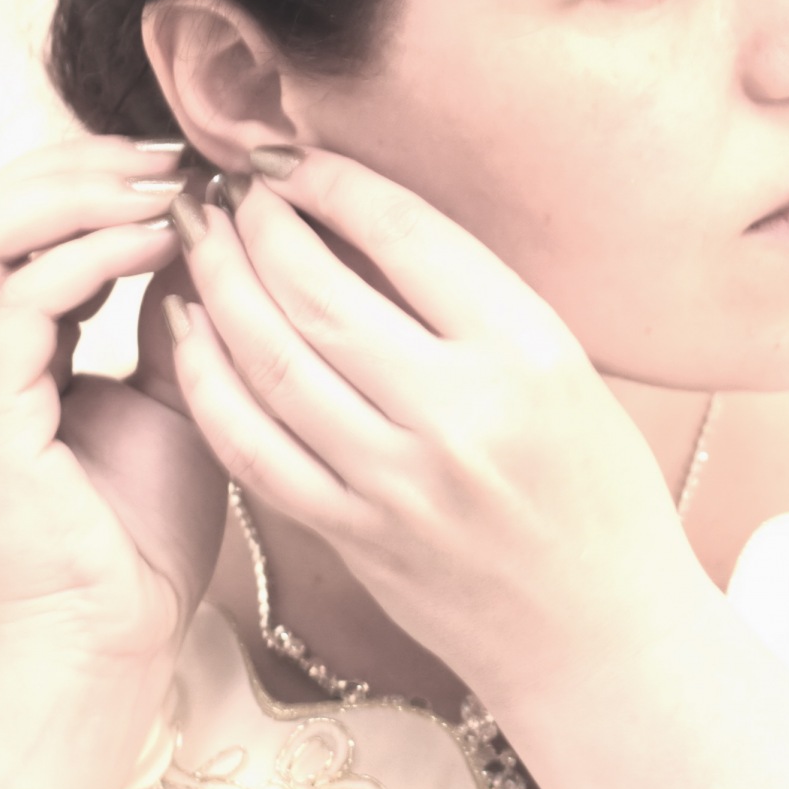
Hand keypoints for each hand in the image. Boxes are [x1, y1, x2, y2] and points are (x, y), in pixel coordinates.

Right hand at [0, 137, 227, 687]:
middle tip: (172, 157)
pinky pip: (20, 304)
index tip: (178, 160)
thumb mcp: (168, 396)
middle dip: (76, 166)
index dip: (83, 174)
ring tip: (168, 189)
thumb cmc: (138, 538)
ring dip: (81, 196)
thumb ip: (162, 314)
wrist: (110, 647)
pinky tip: (162, 244)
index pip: (4, 221)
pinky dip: (91, 256)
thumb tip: (194, 227)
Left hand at [162, 147, 707, 711]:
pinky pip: (253, 446)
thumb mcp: (567, 370)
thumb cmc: (598, 492)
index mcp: (527, 353)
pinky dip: (208, 379)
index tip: (286, 153)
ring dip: (219, 286)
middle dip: (256, 224)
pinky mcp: (353, 536)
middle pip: (319, 293)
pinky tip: (186, 329)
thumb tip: (362, 223)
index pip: (406, 235)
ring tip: (196, 236)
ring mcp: (396, 482)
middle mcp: (458, 414)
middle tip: (222, 185)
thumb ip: (471, 305)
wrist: (601, 635)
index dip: (331, 181)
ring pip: (272, 362)